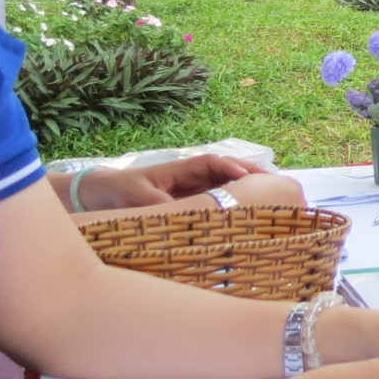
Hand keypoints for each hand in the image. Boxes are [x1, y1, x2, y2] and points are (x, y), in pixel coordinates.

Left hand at [72, 155, 269, 209]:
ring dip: (247, 191)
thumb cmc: (119, 191)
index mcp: (180, 169)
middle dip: (251, 175)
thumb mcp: (137, 197)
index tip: (245, 175)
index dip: (230, 167)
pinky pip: (217, 203)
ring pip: (226, 187)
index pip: (211, 163)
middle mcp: (191, 178)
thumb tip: (185, 214)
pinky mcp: (191, 205)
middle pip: (227, 172)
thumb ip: (161, 204)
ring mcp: (193, 191)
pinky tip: (251, 215)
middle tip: (277, 183)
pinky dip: (235, 205)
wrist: (101, 195)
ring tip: (274, 199)